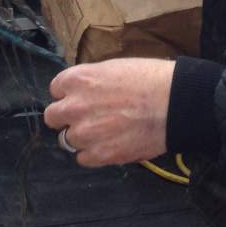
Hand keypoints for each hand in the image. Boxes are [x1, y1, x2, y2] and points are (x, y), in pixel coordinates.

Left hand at [44, 58, 175, 166]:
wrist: (173, 103)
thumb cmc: (150, 79)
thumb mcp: (113, 68)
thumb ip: (92, 82)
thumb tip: (86, 92)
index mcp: (77, 79)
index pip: (55, 89)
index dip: (68, 94)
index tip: (80, 97)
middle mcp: (74, 106)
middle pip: (52, 117)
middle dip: (67, 117)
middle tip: (87, 117)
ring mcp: (84, 133)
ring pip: (67, 140)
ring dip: (81, 137)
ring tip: (104, 132)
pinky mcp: (98, 155)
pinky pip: (82, 158)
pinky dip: (94, 154)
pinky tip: (110, 144)